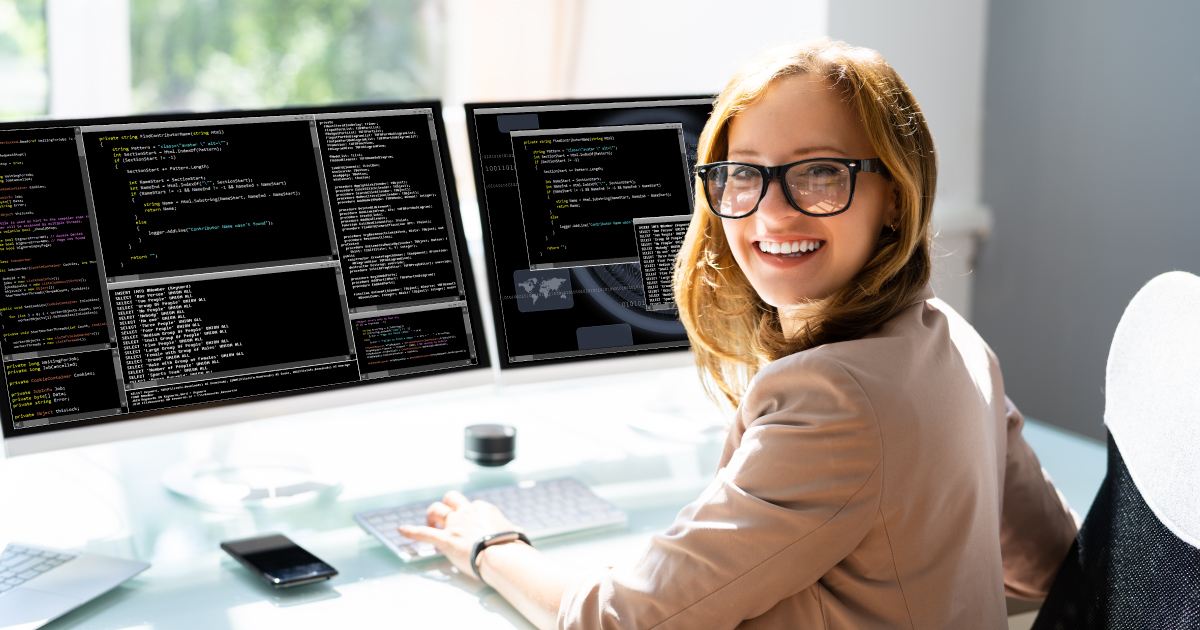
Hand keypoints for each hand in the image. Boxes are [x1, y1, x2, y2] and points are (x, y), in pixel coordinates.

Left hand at [399, 490, 522, 579]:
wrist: (502, 555)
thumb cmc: (511, 546)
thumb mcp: (515, 532)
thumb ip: (511, 530)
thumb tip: (517, 533)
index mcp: (483, 510)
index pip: (471, 506)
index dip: (467, 514)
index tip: (469, 525)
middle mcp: (467, 512)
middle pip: (450, 499)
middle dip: (445, 505)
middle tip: (443, 516)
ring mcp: (455, 524)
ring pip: (436, 510)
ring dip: (431, 515)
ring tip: (429, 523)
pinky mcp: (446, 539)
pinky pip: (424, 532)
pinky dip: (411, 530)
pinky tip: (401, 530)